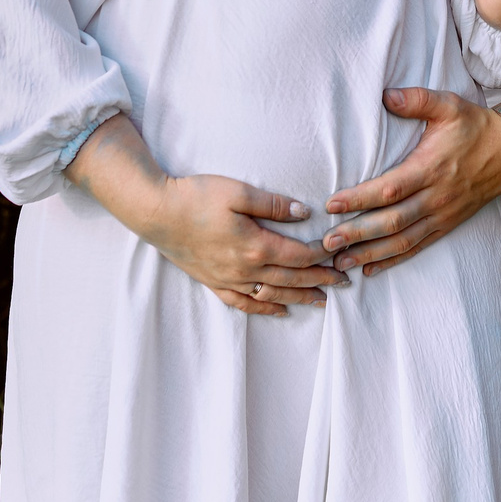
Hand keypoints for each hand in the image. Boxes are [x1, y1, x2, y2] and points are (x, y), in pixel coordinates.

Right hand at [129, 173, 346, 316]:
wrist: (156, 213)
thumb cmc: (196, 197)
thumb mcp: (238, 191)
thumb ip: (273, 204)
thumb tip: (303, 213)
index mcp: (255, 245)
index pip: (299, 255)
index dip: (322, 255)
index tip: (340, 252)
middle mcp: (245, 269)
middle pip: (291, 279)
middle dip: (320, 280)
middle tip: (344, 282)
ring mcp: (228, 279)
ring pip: (272, 295)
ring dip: (299, 298)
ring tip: (321, 301)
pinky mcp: (213, 282)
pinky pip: (244, 303)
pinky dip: (264, 308)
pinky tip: (279, 310)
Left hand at [321, 89, 500, 276]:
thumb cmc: (475, 126)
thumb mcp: (449, 105)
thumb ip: (417, 99)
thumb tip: (385, 96)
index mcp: (431, 168)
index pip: (390, 189)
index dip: (359, 199)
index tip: (332, 205)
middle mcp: (435, 197)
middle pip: (392, 222)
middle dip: (357, 234)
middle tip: (326, 243)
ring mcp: (442, 215)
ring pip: (402, 240)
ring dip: (370, 253)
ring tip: (341, 262)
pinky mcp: (447, 225)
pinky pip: (418, 247)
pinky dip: (394, 260)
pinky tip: (371, 269)